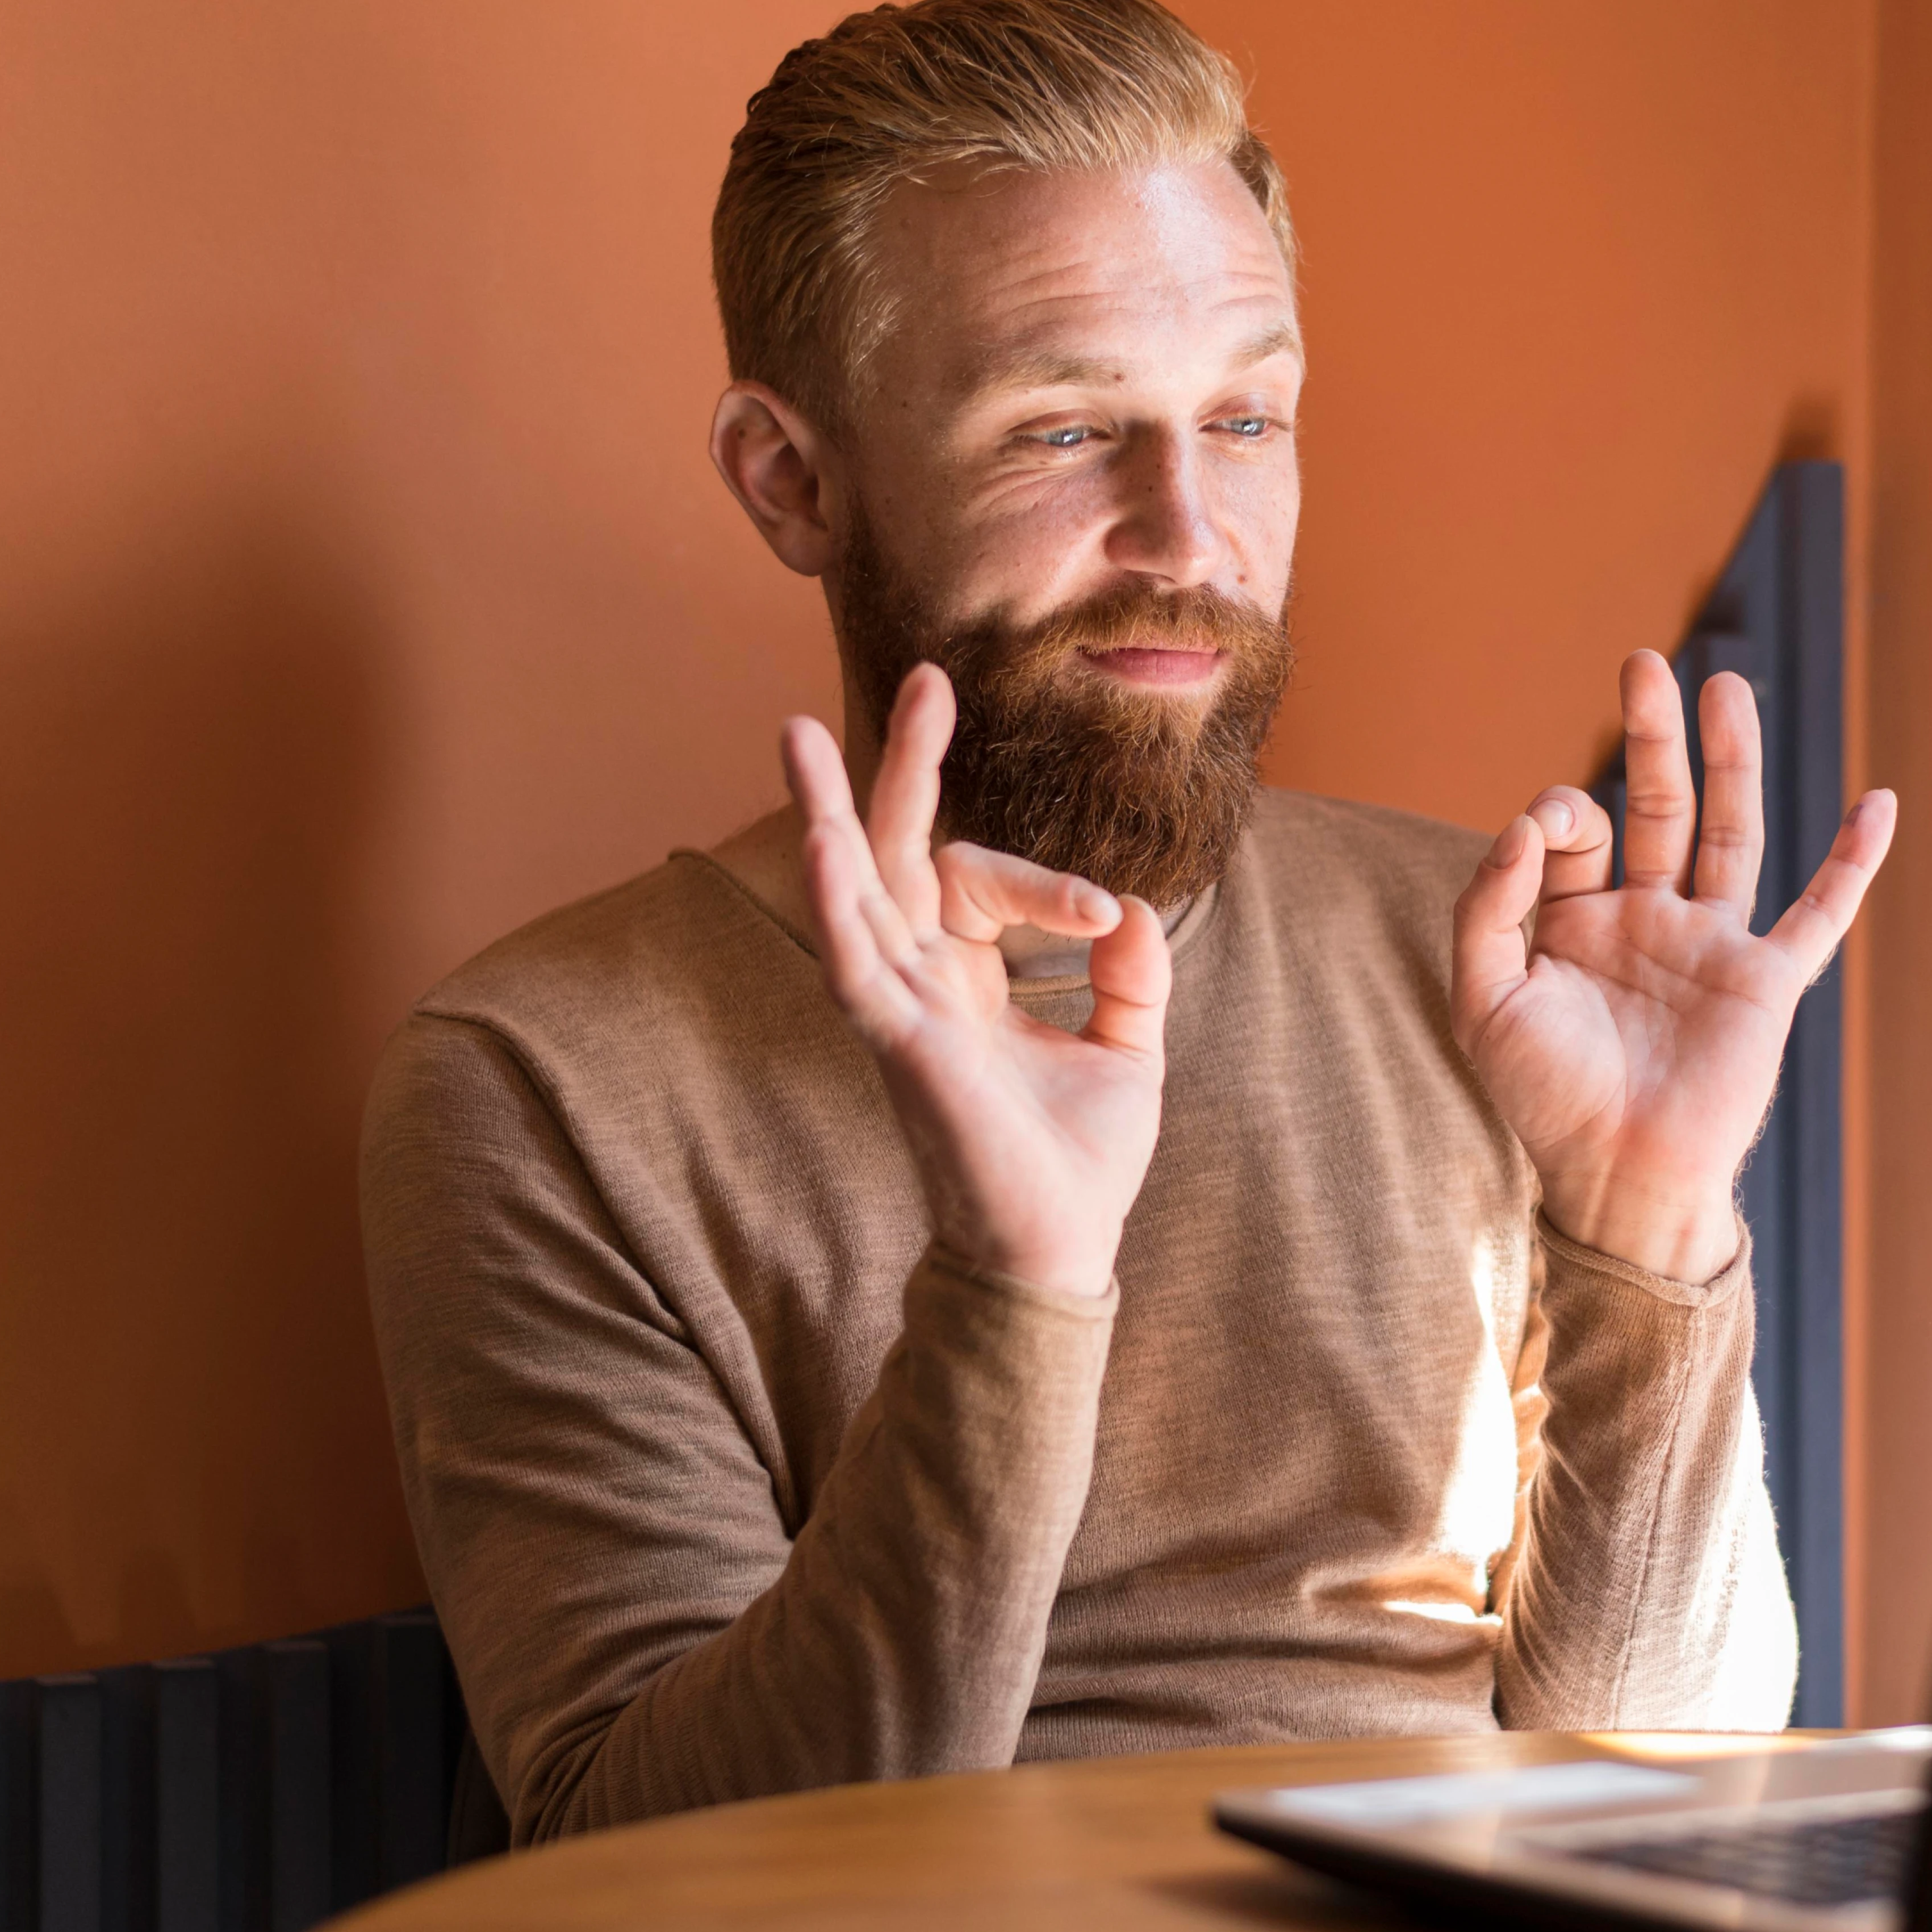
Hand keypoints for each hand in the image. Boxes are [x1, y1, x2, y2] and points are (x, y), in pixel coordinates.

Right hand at [785, 665, 1171, 1297]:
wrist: (1056, 1254)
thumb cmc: (1077, 1163)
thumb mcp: (1128, 1049)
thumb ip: (1131, 971)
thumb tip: (1130, 903)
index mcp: (968, 977)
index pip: (987, 879)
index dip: (1053, 884)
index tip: (1106, 915)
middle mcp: (924, 982)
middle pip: (897, 853)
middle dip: (902, 766)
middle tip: (925, 678)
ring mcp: (903, 1009)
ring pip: (854, 891)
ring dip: (828, 810)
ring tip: (800, 731)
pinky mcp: (899, 1044)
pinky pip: (855, 962)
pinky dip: (834, 902)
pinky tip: (818, 841)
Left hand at [1451, 650, 1897, 1283]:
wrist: (1617, 1176)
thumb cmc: (1546, 1099)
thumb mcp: (1484, 998)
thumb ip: (1489, 905)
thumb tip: (1526, 821)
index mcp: (1575, 924)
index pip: (1571, 834)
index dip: (1555, 817)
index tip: (1544, 836)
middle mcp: (1646, 922)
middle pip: (1655, 807)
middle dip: (1652, 736)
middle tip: (1643, 663)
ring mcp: (1711, 946)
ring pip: (1728, 833)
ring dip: (1731, 761)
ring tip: (1724, 686)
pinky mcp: (1764, 981)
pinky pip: (1819, 912)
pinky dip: (1852, 860)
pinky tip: (1878, 803)